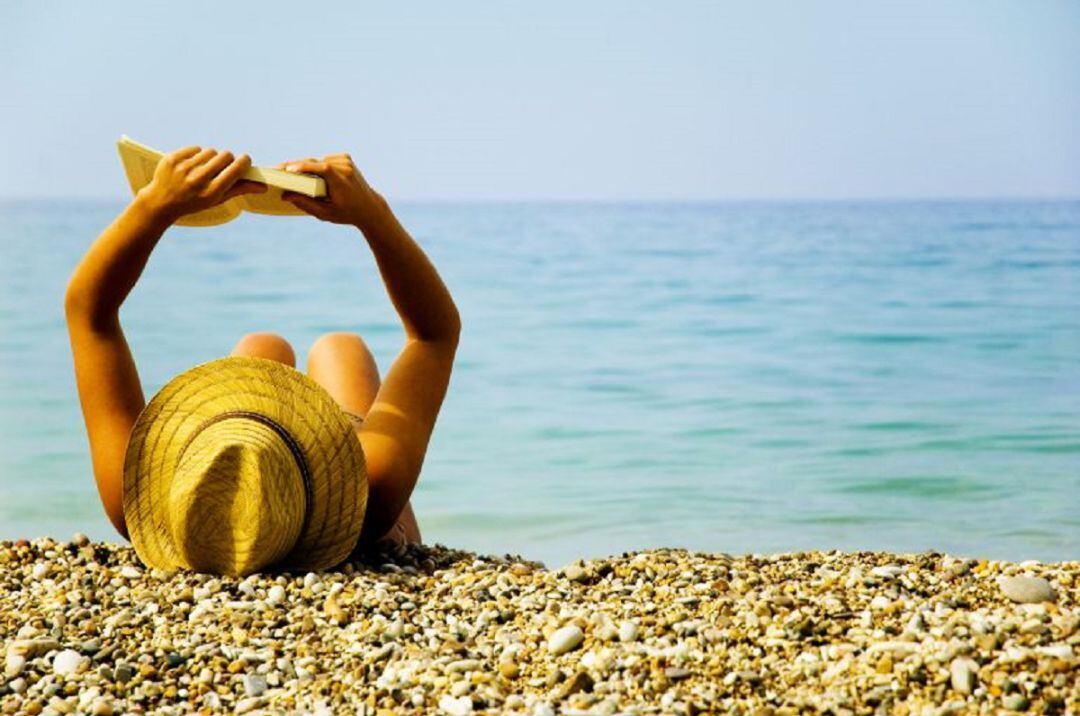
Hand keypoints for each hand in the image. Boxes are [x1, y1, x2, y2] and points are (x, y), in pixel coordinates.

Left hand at [137, 146, 265, 221]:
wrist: (160, 203)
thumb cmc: (194, 202)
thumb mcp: (217, 200)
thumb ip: (239, 190)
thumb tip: (262, 186)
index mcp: (212, 192)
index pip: (235, 169)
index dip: (243, 162)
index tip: (245, 160)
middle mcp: (198, 180)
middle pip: (225, 155)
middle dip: (227, 159)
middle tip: (223, 166)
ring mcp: (184, 168)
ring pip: (210, 151)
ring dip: (211, 158)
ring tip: (203, 169)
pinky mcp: (172, 158)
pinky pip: (195, 148)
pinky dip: (196, 155)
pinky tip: (190, 166)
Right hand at [277, 153, 384, 227]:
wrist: (370, 207)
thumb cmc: (346, 213)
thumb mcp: (326, 213)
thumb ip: (306, 204)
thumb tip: (285, 195)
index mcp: (342, 181)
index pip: (322, 168)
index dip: (304, 167)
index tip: (287, 170)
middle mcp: (345, 167)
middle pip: (315, 162)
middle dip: (295, 166)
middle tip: (276, 170)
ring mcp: (346, 161)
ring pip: (318, 161)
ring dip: (304, 166)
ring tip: (286, 172)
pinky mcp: (345, 158)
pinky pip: (324, 160)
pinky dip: (315, 165)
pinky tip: (305, 172)